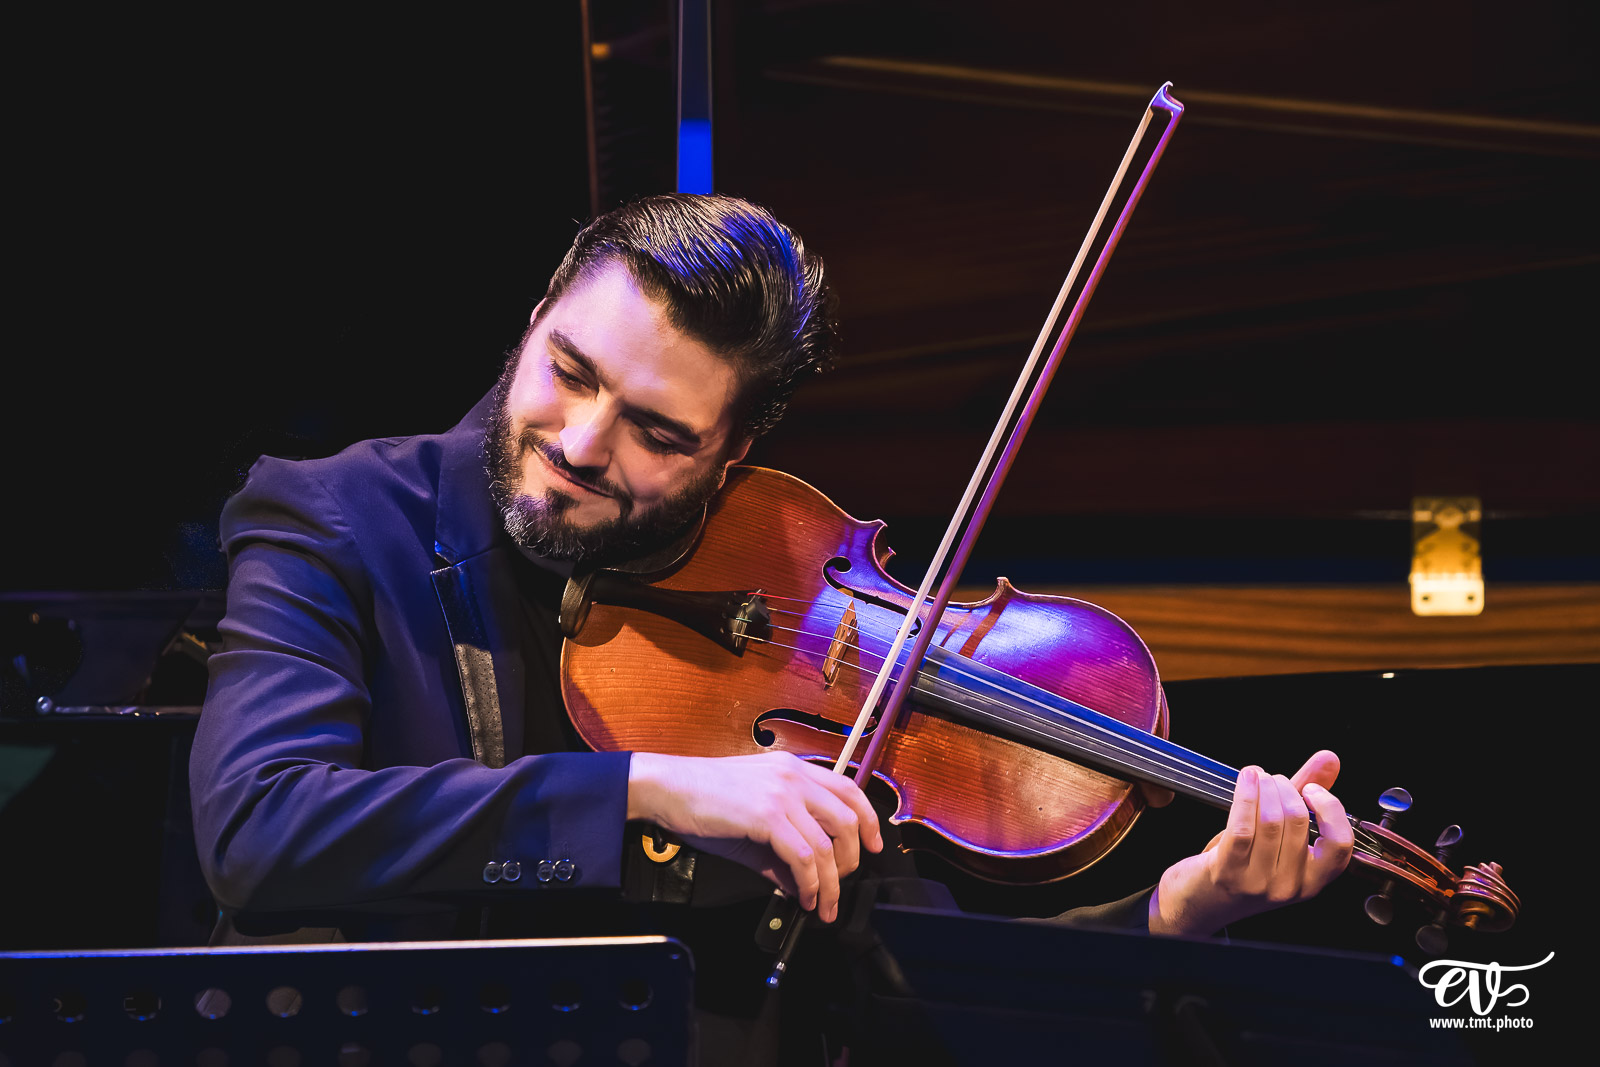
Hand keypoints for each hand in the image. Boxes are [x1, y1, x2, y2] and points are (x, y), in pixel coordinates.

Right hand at [627, 751, 882, 922]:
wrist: (667, 788)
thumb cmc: (703, 799)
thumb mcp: (752, 820)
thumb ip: (782, 848)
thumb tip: (802, 882)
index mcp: (793, 768)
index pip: (849, 788)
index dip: (868, 820)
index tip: (872, 847)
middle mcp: (794, 775)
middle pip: (847, 819)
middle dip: (852, 861)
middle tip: (841, 886)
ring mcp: (781, 793)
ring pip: (828, 843)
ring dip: (831, 882)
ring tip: (821, 904)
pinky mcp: (766, 815)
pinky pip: (804, 856)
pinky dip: (810, 883)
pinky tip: (802, 896)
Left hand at [1148, 750, 1353, 935]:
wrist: (1198, 903)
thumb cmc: (1241, 867)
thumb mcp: (1279, 839)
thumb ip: (1306, 800)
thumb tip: (1330, 760)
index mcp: (1311, 881)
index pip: (1340, 846)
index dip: (1330, 809)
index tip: (1312, 789)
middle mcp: (1289, 886)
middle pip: (1298, 822)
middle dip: (1285, 787)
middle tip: (1273, 779)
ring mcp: (1259, 882)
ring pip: (1271, 820)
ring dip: (1264, 787)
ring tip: (1257, 777)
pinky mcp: (1228, 872)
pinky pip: (1242, 825)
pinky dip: (1246, 795)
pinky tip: (1245, 779)